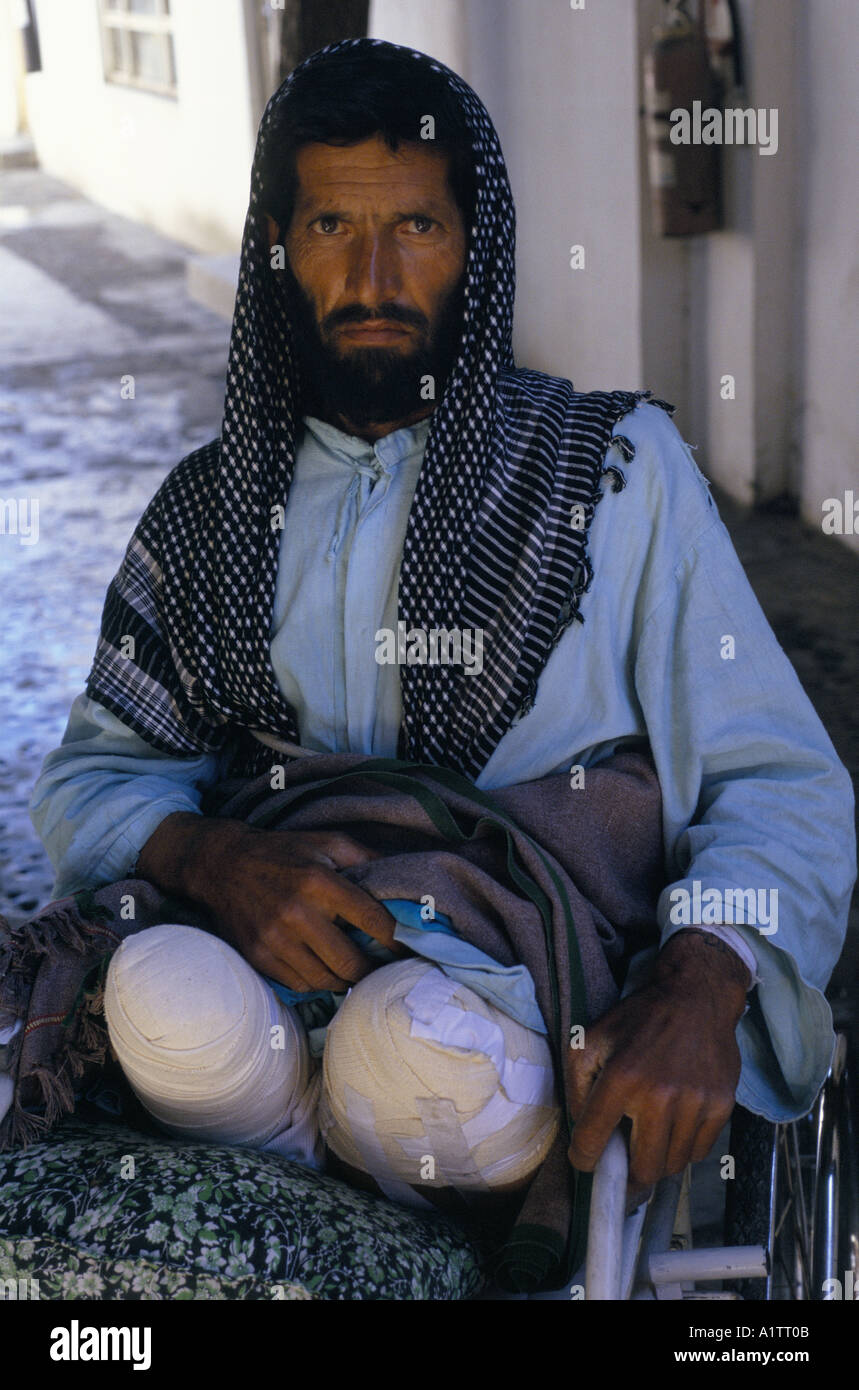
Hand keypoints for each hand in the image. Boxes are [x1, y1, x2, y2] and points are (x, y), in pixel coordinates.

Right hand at [137, 813, 398, 991]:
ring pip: (326, 980)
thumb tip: (405, 878)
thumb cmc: (283, 852)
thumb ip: (367, 858)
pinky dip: (317, 981)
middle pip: (350, 962)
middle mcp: (297, 913)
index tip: (408, 948)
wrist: (221, 864)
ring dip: (346, 980)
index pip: (372, 921)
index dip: (396, 940)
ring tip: (355, 971)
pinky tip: (325, 970)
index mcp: (320, 882)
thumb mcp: (327, 843)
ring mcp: (274, 939)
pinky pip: (299, 983)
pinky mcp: (258, 956)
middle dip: (373, 970)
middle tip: (383, 968)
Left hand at [566, 930, 748, 1186]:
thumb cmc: (637, 1020)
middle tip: (624, 1162)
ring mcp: (695, 1103)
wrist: (695, 996)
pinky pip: (699, 1152)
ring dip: (658, 1159)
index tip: (585, 1161)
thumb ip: (577, 1087)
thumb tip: (580, 1131)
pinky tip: (674, 1126)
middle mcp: (660, 1096)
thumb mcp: (590, 1040)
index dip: (584, 1159)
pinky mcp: (722, 1105)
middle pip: (644, 1170)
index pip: (593, 1142)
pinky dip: (684, 1148)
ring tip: (650, 1137)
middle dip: (629, 1174)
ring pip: (674, 1165)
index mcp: (621, 1078)